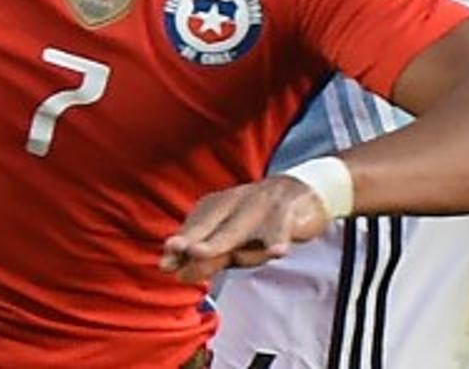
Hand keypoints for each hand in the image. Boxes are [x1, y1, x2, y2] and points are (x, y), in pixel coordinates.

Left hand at [158, 176, 331, 284]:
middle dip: (192, 239)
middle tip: (175, 250)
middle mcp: (235, 204)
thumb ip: (207, 256)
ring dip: (220, 241)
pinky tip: (277, 251)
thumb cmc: (259, 220)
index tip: (165, 263)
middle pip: (210, 226)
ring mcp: (260, 206)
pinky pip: (281, 227)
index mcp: (218, 207)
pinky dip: (279, 238)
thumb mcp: (233, 239)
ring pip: (238, 228)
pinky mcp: (286, 211)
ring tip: (200, 253)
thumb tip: (175, 273)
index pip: (195, 228)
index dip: (181, 244)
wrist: (302, 195)